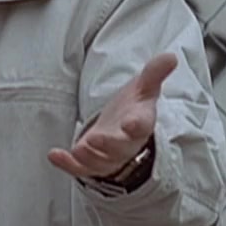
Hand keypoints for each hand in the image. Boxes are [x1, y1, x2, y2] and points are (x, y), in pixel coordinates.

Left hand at [47, 53, 176, 177]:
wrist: (124, 129)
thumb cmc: (134, 108)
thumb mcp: (144, 88)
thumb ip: (154, 73)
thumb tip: (171, 57)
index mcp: (140, 124)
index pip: (141, 126)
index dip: (137, 125)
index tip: (132, 123)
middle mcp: (126, 143)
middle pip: (119, 148)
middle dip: (108, 145)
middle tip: (95, 139)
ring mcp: (108, 156)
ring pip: (101, 162)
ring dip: (88, 157)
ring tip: (77, 150)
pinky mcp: (92, 162)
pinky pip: (80, 168)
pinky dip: (67, 165)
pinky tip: (54, 155)